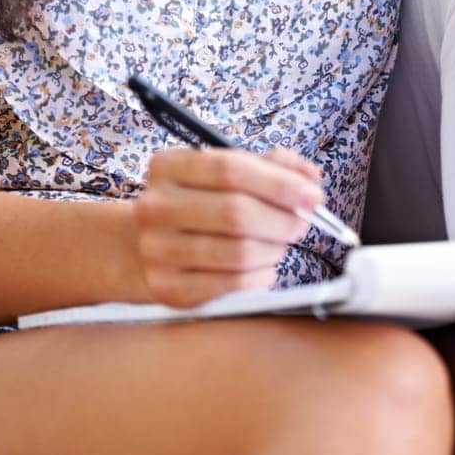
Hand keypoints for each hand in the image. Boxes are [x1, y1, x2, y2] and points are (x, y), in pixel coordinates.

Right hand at [125, 144, 325, 308]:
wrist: (141, 246)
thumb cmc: (198, 203)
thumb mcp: (225, 171)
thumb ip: (272, 166)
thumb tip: (310, 178)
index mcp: (168, 167)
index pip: (231, 169)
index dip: (279, 183)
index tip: (312, 195)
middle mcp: (156, 207)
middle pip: (236, 213)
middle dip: (283, 219)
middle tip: (302, 222)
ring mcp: (157, 250)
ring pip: (239, 252)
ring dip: (275, 248)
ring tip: (280, 243)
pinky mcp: (167, 288)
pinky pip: (233, 284)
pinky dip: (261, 275)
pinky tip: (263, 266)